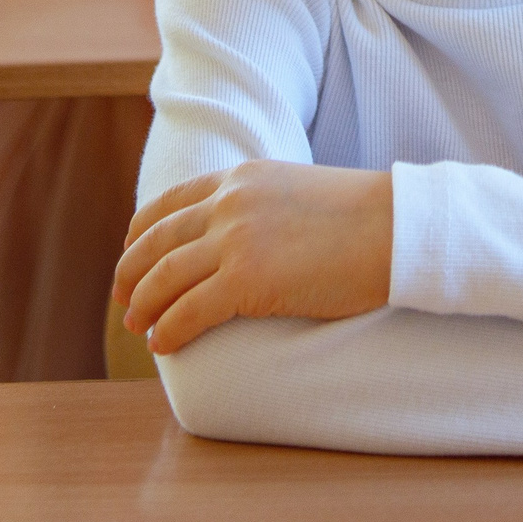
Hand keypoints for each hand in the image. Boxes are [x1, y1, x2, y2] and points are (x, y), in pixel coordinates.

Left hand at [114, 161, 393, 355]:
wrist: (398, 227)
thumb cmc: (365, 217)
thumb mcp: (299, 191)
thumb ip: (263, 206)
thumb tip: (246, 239)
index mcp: (241, 177)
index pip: (169, 203)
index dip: (141, 234)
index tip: (132, 254)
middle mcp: (229, 203)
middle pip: (156, 241)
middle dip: (131, 274)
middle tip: (124, 299)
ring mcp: (236, 240)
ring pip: (164, 278)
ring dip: (144, 306)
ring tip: (139, 327)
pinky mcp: (248, 280)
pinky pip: (188, 311)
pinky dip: (168, 330)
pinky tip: (163, 343)